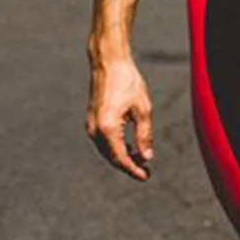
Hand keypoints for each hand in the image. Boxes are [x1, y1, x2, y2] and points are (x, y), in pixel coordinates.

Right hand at [86, 52, 153, 180]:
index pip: (120, 158)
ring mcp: (91, 124)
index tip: (146, 176)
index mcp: (107, 128)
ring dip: (122, 156)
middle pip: (112, 157)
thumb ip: (144, 135)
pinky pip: (103, 141)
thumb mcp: (142, 108)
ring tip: (140, 159)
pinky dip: (115, 147)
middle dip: (129, 165)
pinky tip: (129, 146)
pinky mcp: (92, 119)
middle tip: (146, 170)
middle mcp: (95, 129)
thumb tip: (147, 156)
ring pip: (106, 150)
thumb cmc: (127, 81)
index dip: (134, 170)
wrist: (109, 62)